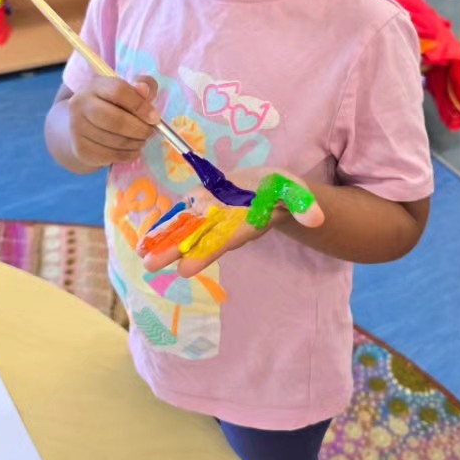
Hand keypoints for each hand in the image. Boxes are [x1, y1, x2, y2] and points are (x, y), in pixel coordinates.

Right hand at [63, 72, 161, 167]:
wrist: (82, 126)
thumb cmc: (111, 105)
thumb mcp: (126, 91)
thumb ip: (141, 87)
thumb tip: (144, 89)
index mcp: (93, 87)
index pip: (118, 92)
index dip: (140, 105)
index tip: (155, 117)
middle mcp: (80, 106)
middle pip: (116, 120)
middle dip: (139, 129)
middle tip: (150, 132)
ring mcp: (77, 129)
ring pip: (115, 141)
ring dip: (135, 143)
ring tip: (142, 140)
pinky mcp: (80, 150)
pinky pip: (110, 156)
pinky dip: (127, 155)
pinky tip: (132, 149)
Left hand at [139, 171, 323, 274]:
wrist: (269, 190)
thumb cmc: (281, 191)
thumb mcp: (295, 192)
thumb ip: (304, 205)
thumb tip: (318, 218)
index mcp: (242, 225)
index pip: (221, 241)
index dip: (204, 253)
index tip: (185, 269)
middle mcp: (223, 226)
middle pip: (196, 240)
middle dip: (174, 252)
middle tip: (151, 266)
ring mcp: (210, 218)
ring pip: (184, 232)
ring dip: (163, 244)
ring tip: (142, 257)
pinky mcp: (201, 207)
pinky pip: (180, 219)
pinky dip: (164, 229)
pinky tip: (143, 241)